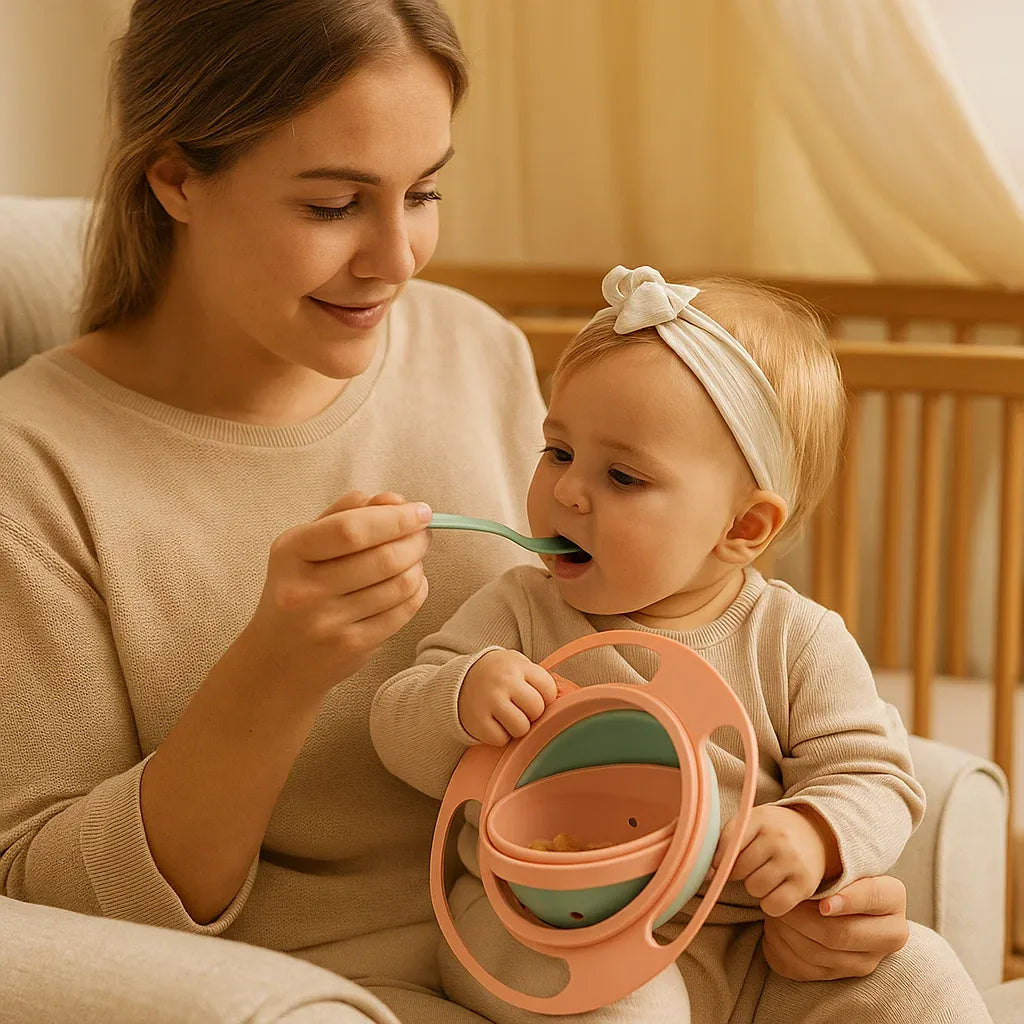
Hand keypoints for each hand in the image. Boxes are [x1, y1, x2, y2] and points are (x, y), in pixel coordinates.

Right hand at [239, 491, 431, 698]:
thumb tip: (394, 500)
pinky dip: (417, 590)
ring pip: (400, 584)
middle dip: (415, 540)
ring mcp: (329, 623)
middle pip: (383, 558)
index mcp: (291, 552)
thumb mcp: (303, 547)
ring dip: (418, 565)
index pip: (351, 529)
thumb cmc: (296, 591)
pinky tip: (411, 583)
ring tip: (413, 558)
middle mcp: (306, 590)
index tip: (421, 511)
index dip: (395, 518)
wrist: (275, 661)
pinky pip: (403, 611)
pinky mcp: (352, 647)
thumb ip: (345, 515)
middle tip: (422, 534)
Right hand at [458, 649, 557, 745]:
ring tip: (507, 717)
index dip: (545, 698)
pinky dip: (500, 736)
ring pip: (521, 728)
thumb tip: (569, 699)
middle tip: (519, 709)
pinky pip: (501, 740)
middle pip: (537, 709)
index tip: (534, 697)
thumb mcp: (518, 666)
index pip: (549, 690)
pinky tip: (493, 723)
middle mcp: (504, 681)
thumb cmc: (498, 676)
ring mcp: (489, 701)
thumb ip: (539, 679)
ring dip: (517, 727)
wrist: (458, 681)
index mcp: (518, 665)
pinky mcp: (477, 721)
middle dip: (532, 714)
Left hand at [714, 804, 829, 917]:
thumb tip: (706, 875)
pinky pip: (773, 906)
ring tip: (766, 874)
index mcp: (760, 819)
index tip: (718, 864)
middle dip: (740, 872)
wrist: (817, 832)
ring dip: (755, 887)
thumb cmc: (773, 830)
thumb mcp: (752, 823)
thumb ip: (726, 842)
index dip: (718, 859)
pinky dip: (769, 903)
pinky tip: (775, 889)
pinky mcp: (805, 885)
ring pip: (754, 888)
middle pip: (740, 869)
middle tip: (752, 864)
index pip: (728, 842)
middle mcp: (778, 839)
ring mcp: (794, 862)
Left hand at [762, 875, 909, 980]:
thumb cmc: (835, 875)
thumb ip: (836, 871)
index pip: (873, 898)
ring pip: (818, 953)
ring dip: (788, 931)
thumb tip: (812, 890)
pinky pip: (803, 968)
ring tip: (775, 911)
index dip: (847, 902)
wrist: (832, 899)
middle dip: (803, 918)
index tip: (823, 904)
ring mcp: (865, 961)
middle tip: (782, 901)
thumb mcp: (842, 866)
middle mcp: (887, 936)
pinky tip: (775, 929)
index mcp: (893, 900)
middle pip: (841, 933)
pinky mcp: (839, 976)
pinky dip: (782, 948)